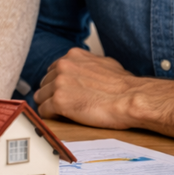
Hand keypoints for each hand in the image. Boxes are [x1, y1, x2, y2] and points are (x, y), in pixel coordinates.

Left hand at [34, 47, 173, 145]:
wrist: (133, 100)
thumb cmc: (125, 87)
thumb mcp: (104, 64)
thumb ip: (87, 65)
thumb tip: (82, 72)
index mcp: (73, 55)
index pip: (52, 70)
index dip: (58, 84)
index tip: (65, 93)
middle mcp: (63, 66)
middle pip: (44, 84)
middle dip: (52, 95)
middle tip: (67, 106)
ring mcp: (59, 83)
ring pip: (41, 97)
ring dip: (51, 106)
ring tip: (67, 113)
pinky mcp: (59, 101)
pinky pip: (44, 112)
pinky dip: (52, 117)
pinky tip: (66, 119)